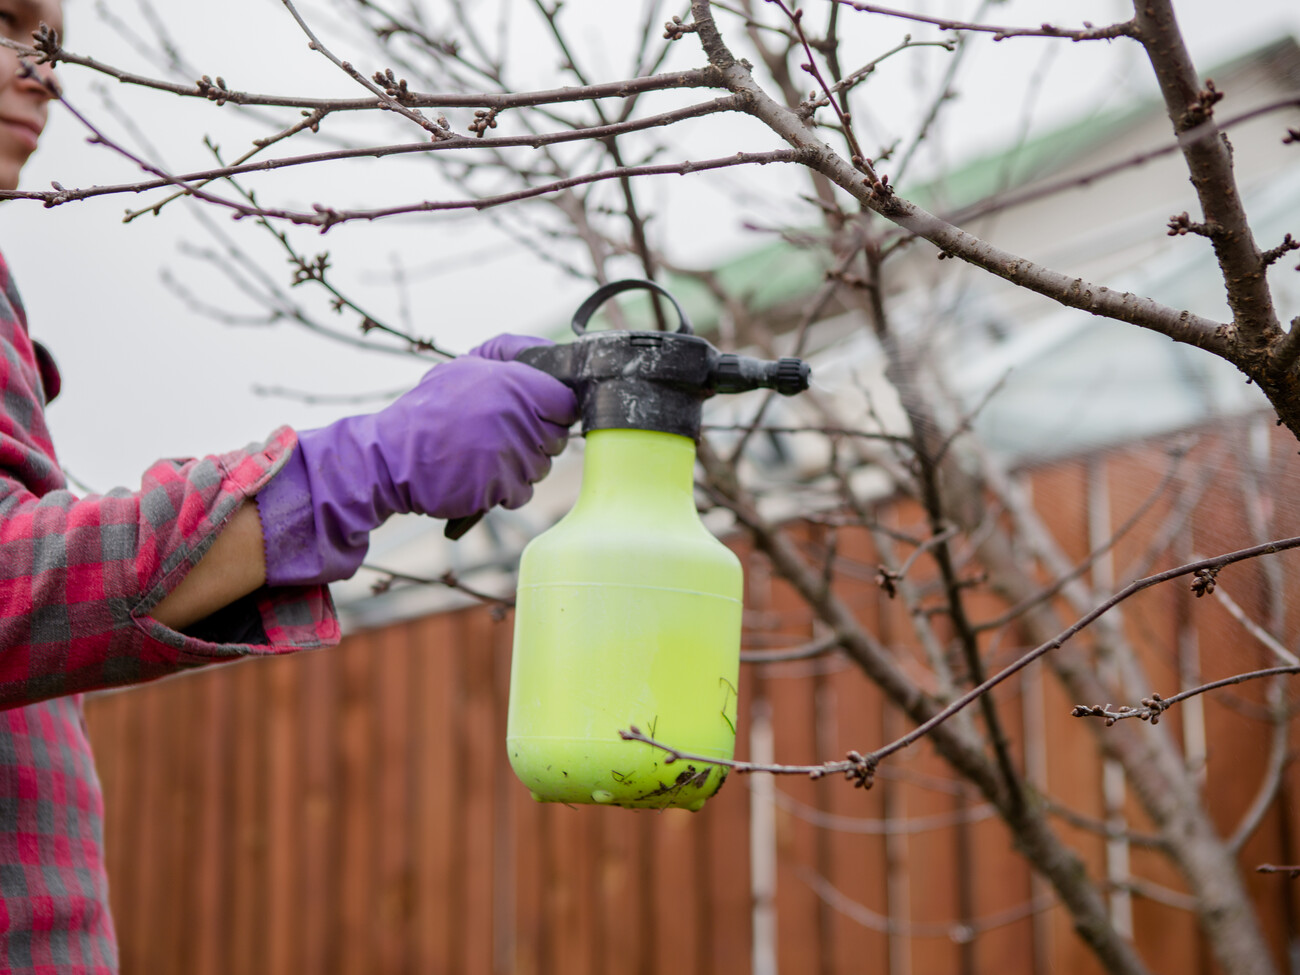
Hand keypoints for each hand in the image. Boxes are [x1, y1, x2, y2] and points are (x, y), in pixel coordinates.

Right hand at [257, 336, 576, 585]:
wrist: (388, 458)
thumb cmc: (427, 413)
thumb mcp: (464, 367)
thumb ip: (507, 356)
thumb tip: (543, 353)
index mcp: (512, 383)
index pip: (565, 402)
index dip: (555, 411)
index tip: (538, 416)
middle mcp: (515, 417)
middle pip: (557, 438)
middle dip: (536, 441)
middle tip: (501, 437)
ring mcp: (509, 454)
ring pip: (541, 467)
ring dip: (519, 466)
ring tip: (484, 456)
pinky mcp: (498, 487)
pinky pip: (522, 492)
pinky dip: (505, 490)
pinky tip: (480, 476)